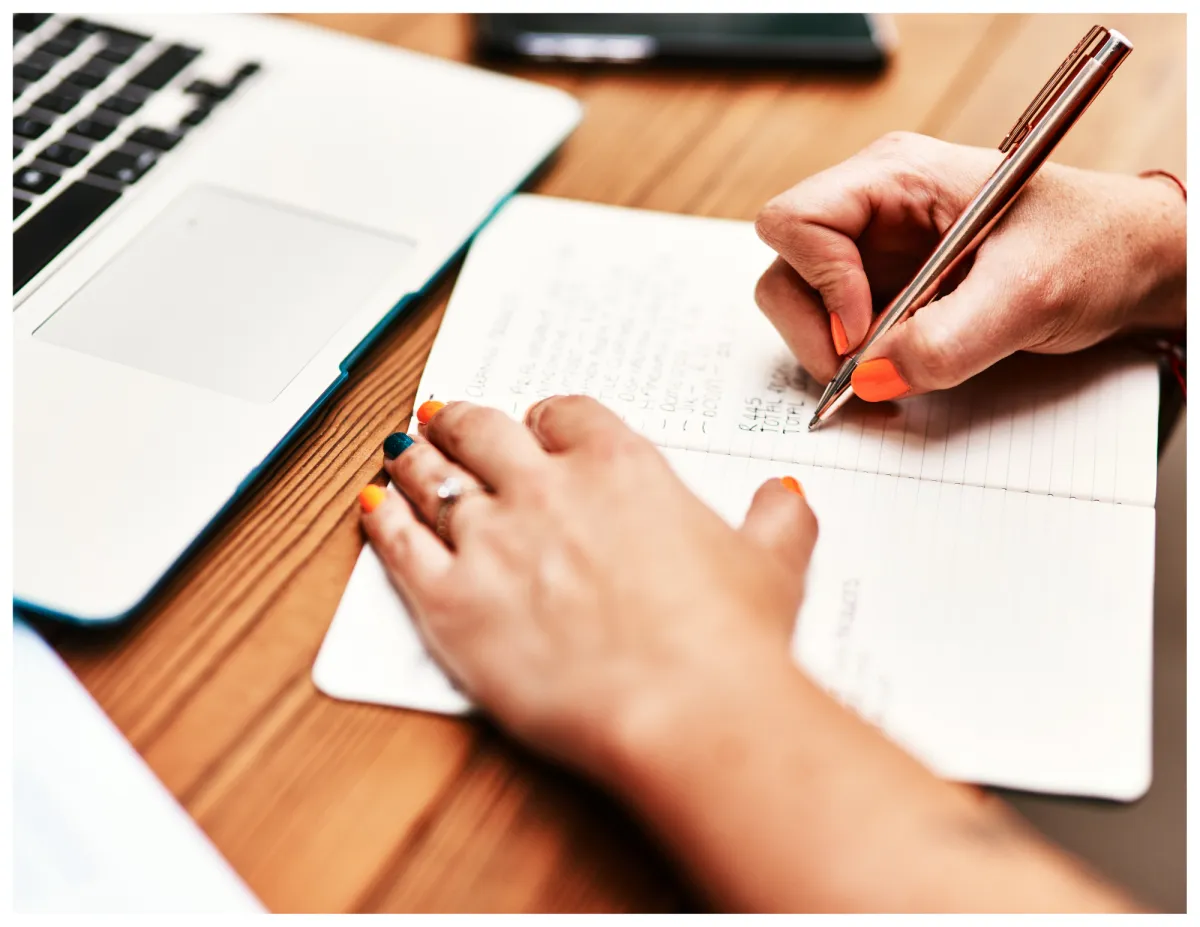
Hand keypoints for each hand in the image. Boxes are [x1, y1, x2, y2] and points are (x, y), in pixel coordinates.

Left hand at [358, 398, 1138, 912]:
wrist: (686, 709)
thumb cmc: (728, 642)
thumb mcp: (773, 564)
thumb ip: (776, 518)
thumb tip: (785, 497)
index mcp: (620, 467)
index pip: (565, 415)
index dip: (545, 418)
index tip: (538, 427)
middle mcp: (547, 490)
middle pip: (484, 432)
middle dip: (463, 422)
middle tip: (449, 418)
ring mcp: (492, 541)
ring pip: (432, 478)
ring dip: (415, 459)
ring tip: (403, 449)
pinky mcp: (451, 602)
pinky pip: (399, 546)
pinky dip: (382, 521)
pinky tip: (373, 509)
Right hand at [753, 132, 1186, 400]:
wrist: (1129, 265)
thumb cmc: (1093, 248)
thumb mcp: (1028, 294)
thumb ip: (947, 342)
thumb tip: (871, 379)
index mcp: (897, 176)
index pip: (797, 220)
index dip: (818, 281)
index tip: (862, 329)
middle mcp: (872, 208)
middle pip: (785, 267)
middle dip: (814, 327)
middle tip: (864, 364)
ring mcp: (873, 251)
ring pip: (800, 302)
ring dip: (831, 348)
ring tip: (890, 365)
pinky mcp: (882, 289)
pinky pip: (835, 327)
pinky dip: (852, 360)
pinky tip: (898, 364)